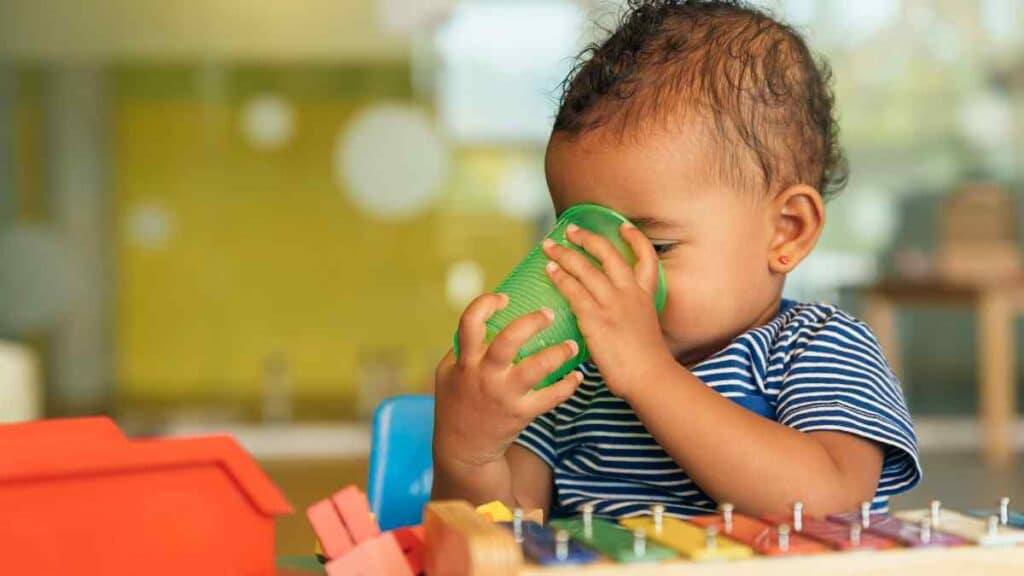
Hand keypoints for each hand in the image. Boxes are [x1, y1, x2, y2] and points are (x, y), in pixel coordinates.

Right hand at [433, 293, 582, 469]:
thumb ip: (464, 348)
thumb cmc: (456, 403)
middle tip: (549, 313)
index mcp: (466, 360)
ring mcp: (504, 395)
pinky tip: (577, 376)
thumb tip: (488, 318)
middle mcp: (485, 375)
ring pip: (536, 368)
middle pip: (509, 340)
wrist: (462, 449)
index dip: (487, 304)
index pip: (470, 322)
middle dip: (532, 322)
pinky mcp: (521, 414)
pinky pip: (551, 398)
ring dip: (559, 353)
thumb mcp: (448, 373)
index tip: (504, 298)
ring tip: (573, 345)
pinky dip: (568, 386)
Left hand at [542, 222, 671, 399]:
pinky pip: (573, 290)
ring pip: (585, 268)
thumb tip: (606, 314)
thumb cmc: (646, 362)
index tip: (623, 227)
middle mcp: (629, 293)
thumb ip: (627, 315)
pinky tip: (549, 270)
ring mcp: (612, 303)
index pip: (646, 258)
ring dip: (564, 254)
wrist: (649, 377)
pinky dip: (559, 277)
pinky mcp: (595, 317)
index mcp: (645, 296)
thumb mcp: (644, 328)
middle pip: (608, 254)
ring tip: (549, 246)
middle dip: (587, 238)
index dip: (635, 239)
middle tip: (570, 230)